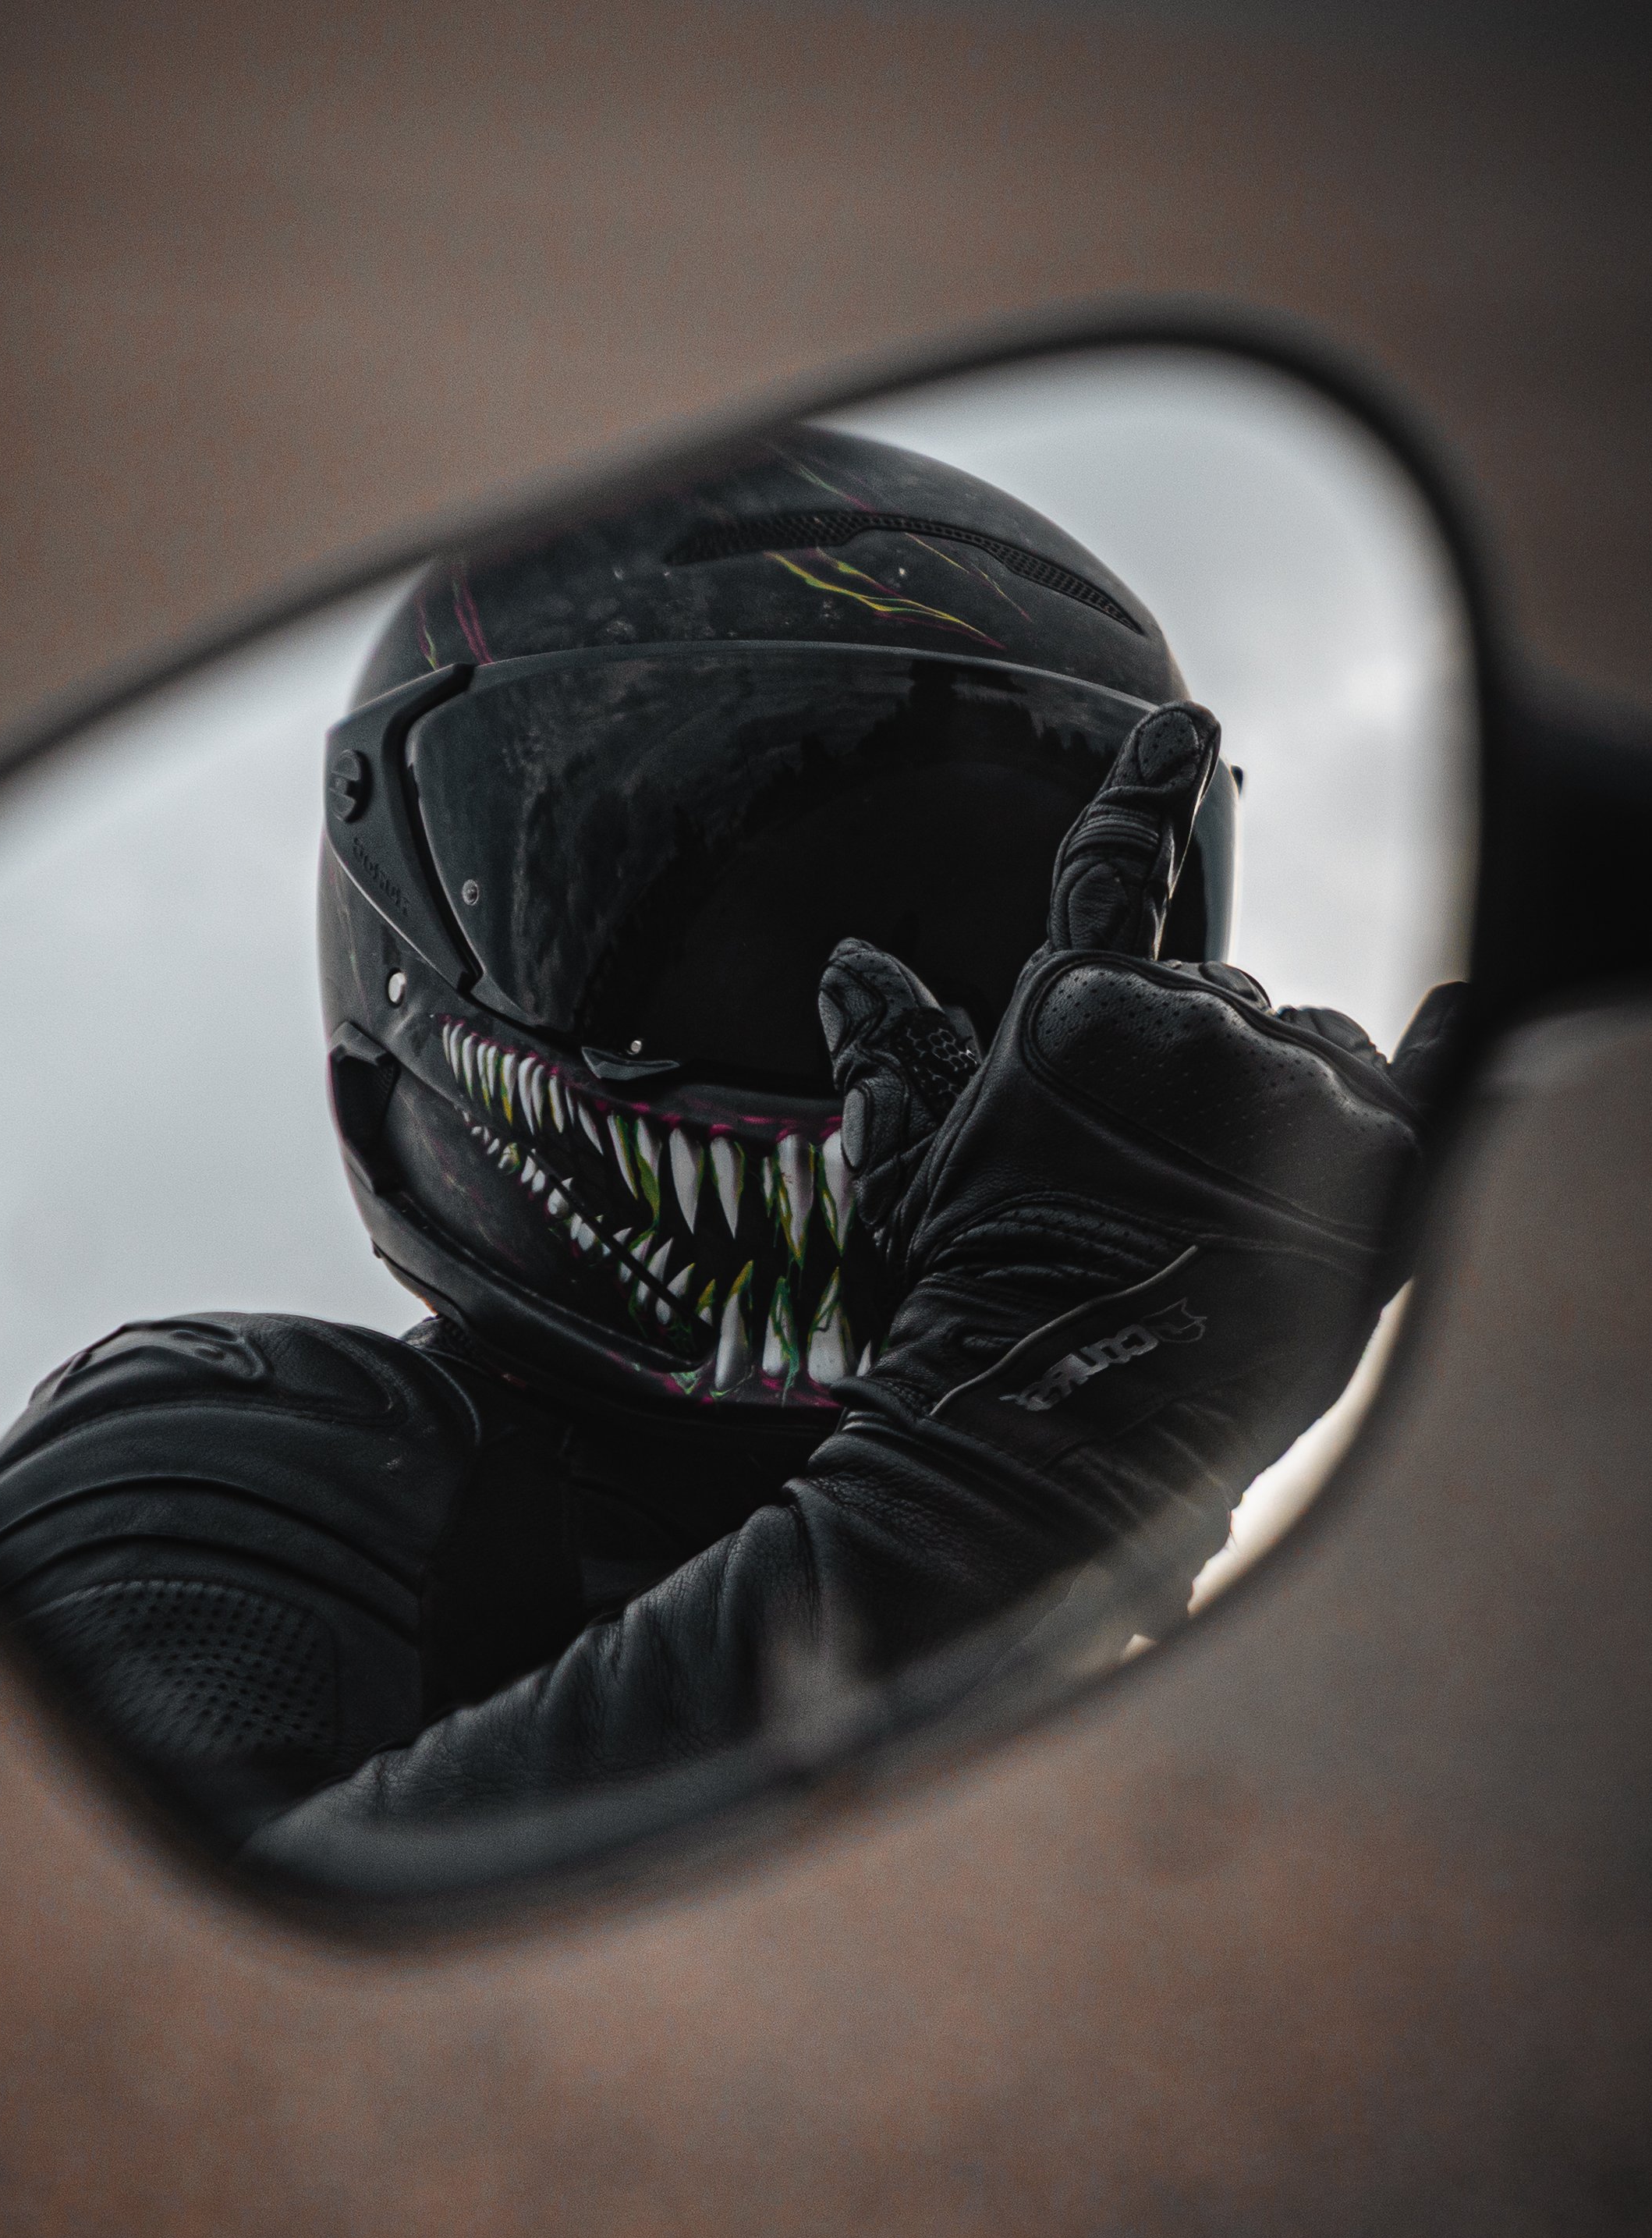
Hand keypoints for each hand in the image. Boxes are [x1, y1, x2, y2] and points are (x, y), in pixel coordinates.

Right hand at [819, 703, 1465, 1604]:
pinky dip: (1437, 1048)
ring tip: (1229, 1214)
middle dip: (1200, 1057)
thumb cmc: (973, 1305)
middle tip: (1160, 1173)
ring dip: (1280, 1099)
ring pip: (1310, 1047)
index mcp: (1074, 1012)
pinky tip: (1458, 1008)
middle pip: (1226, 994)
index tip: (1185, 731)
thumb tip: (852, 961)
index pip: (1117, 870)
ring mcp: (1293, 1090)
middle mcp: (1193, 1025)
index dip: (1148, 790)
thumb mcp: (915, 1176)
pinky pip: (1427, 1071)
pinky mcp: (1381, 1159)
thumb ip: (892, 1054)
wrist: (1059, 1433)